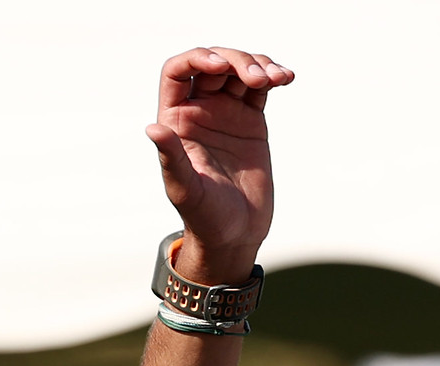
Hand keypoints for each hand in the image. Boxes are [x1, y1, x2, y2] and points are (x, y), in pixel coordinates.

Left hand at [147, 48, 293, 283]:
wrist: (235, 233)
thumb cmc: (204, 216)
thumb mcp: (185, 188)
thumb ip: (170, 158)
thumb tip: (153, 128)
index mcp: (175, 122)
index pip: (178, 72)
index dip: (197, 58)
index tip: (220, 67)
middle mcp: (198, 112)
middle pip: (213, 63)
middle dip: (236, 60)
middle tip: (259, 79)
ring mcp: (226, 113)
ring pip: (239, 69)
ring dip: (259, 64)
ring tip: (276, 79)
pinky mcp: (251, 120)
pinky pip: (261, 86)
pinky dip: (274, 75)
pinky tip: (286, 78)